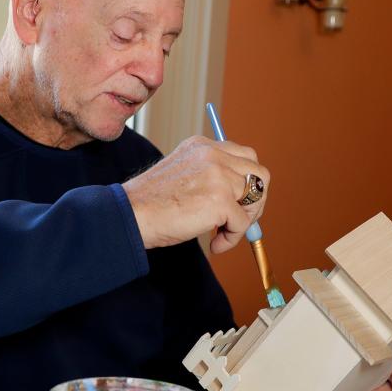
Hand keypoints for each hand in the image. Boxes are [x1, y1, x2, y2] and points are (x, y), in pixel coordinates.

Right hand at [123, 136, 270, 253]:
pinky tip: (214, 244)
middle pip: (260, 174)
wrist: (131, 214)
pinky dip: (232, 238)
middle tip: (239, 220)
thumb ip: (211, 178)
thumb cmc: (152, 202)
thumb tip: (243, 200)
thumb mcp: (184, 176)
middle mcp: (213, 155)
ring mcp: (218, 176)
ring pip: (256, 198)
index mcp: (203, 146)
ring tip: (223, 234)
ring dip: (245, 221)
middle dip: (256, 200)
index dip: (248, 182)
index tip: (238, 202)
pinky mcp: (220, 200)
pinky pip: (242, 223)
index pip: (245, 156)